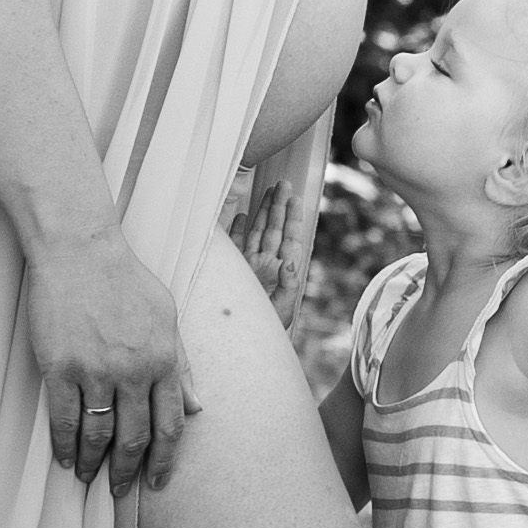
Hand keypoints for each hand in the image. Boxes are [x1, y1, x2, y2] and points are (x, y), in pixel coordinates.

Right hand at [26, 235, 199, 496]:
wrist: (79, 250)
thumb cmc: (124, 279)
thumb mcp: (167, 316)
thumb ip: (182, 363)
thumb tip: (197, 408)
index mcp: (164, 360)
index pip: (170, 426)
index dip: (165, 461)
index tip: (157, 482)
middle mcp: (133, 371)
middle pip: (135, 438)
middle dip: (128, 471)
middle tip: (119, 490)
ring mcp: (95, 371)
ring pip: (98, 435)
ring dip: (94, 464)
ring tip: (88, 478)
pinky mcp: (60, 367)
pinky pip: (64, 419)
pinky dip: (65, 445)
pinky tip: (66, 458)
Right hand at [228, 179, 301, 323]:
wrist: (243, 342)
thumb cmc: (268, 329)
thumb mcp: (283, 310)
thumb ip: (289, 286)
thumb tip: (291, 262)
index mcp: (281, 272)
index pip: (289, 239)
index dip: (292, 219)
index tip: (295, 199)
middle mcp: (266, 264)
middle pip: (273, 229)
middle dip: (278, 207)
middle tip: (284, 185)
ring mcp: (249, 265)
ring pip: (257, 232)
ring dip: (263, 212)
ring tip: (269, 191)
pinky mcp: (233, 269)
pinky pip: (236, 244)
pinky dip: (238, 228)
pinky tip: (243, 214)